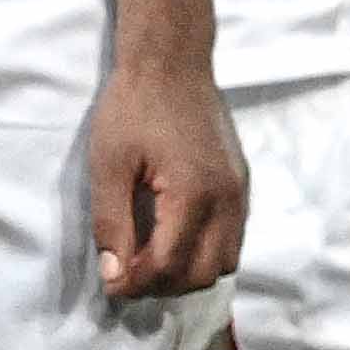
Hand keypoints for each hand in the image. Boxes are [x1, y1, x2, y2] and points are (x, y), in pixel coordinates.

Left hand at [84, 60, 245, 299]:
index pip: (169, 265)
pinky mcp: (241, 184)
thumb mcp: (109, 167)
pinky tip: (175, 239)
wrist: (172, 63)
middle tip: (128, 274)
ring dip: (189, 273)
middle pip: (205, 274)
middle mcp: (227, 199)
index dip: (136, 285)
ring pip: (226, 262)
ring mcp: (239, 192)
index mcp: (194, 194)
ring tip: (152, 260)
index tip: (110, 284)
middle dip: (165, 285)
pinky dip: (206, 252)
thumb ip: (112, 225)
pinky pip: (233, 238)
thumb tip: (114, 275)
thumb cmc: (133, 109)